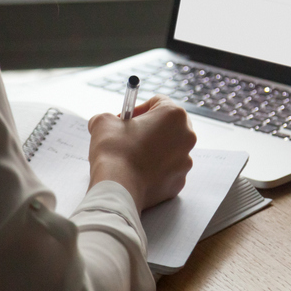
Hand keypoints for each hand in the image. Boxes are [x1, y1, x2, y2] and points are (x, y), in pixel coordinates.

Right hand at [87, 95, 196, 211]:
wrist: (118, 188)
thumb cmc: (114, 151)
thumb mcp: (103, 121)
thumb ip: (110, 117)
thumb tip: (108, 123)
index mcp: (174, 115)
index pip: (158, 102)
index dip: (139, 109)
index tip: (126, 120)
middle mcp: (187, 137)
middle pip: (168, 126)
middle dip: (149, 129)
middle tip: (130, 137)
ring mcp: (185, 162)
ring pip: (169, 149)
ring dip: (153, 150)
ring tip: (132, 157)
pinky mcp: (179, 182)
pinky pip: (167, 170)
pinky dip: (155, 170)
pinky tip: (138, 172)